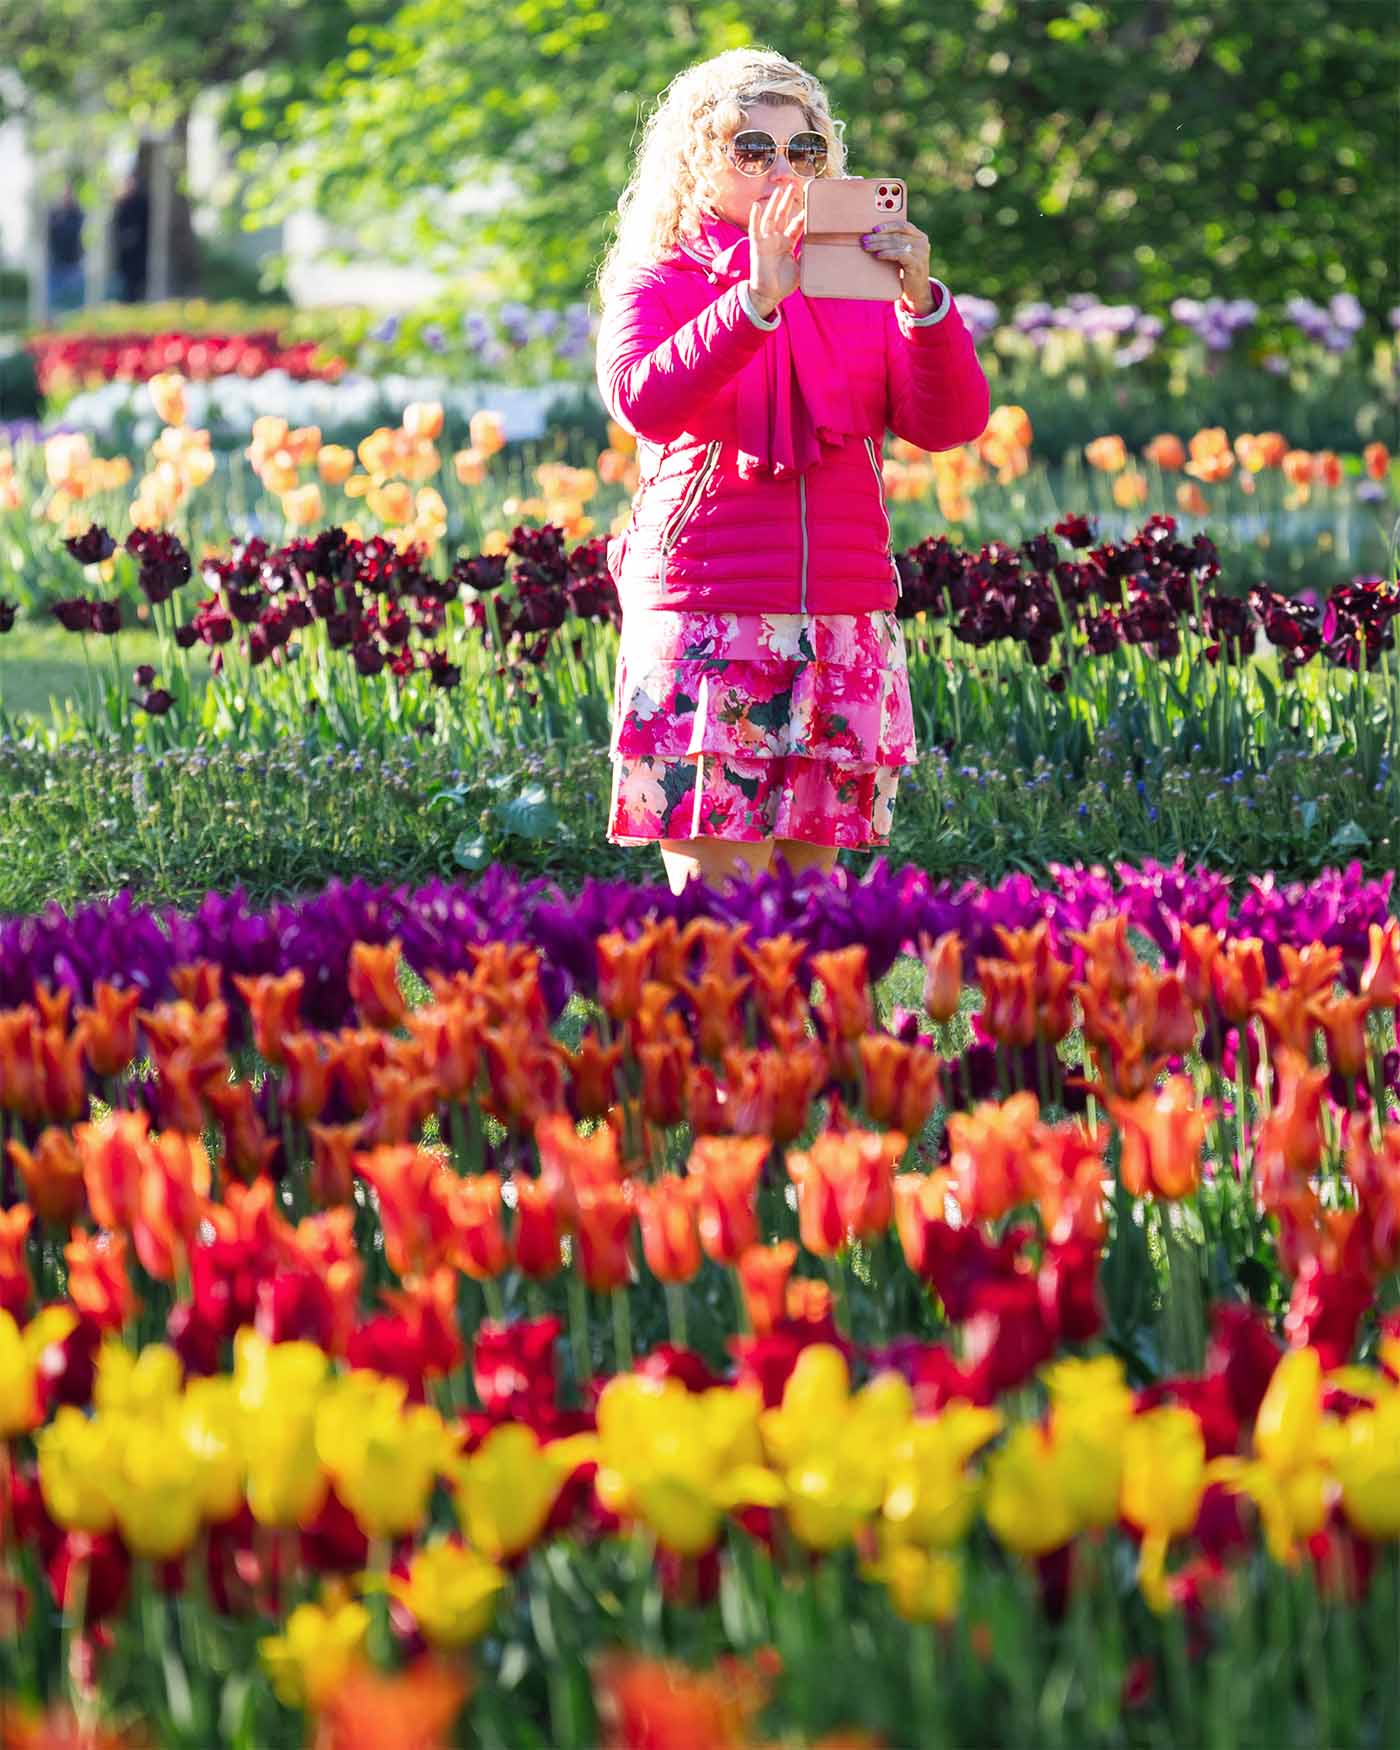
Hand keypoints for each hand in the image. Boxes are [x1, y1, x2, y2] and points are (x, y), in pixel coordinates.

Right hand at [746, 178, 804, 316]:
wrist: (769, 295)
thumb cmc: (783, 284)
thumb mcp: (801, 268)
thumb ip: (806, 255)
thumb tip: (818, 246)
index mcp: (787, 243)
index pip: (795, 225)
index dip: (802, 214)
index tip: (810, 203)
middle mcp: (776, 239)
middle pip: (783, 215)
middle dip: (788, 200)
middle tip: (794, 185)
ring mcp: (766, 241)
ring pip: (771, 218)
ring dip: (775, 204)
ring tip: (780, 190)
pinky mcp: (757, 246)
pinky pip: (755, 229)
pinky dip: (754, 217)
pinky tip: (756, 205)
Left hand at [861, 217, 934, 312]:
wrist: (917, 291)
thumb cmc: (907, 271)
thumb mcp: (905, 254)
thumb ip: (898, 243)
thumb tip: (875, 234)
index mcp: (920, 236)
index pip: (903, 226)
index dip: (888, 226)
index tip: (874, 229)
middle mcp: (922, 243)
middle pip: (897, 235)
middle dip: (879, 237)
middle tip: (865, 239)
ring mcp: (921, 253)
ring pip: (897, 244)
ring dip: (879, 245)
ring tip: (867, 247)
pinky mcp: (916, 264)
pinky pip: (899, 255)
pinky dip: (887, 253)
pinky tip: (878, 255)